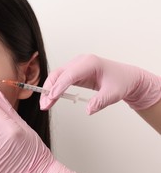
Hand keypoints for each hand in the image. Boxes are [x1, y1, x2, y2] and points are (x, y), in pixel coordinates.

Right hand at [39, 54, 160, 113]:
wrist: (128, 78)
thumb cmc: (122, 82)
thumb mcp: (113, 94)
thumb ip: (100, 102)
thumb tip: (88, 110)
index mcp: (90, 63)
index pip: (70, 74)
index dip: (59, 86)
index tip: (52, 98)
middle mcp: (80, 62)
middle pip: (58, 74)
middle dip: (49, 89)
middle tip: (44, 105)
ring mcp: (76, 66)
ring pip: (56, 77)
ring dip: (49, 90)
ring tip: (45, 105)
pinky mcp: (75, 72)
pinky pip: (60, 80)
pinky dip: (54, 89)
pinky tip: (50, 99)